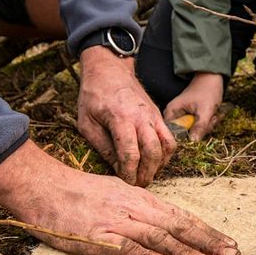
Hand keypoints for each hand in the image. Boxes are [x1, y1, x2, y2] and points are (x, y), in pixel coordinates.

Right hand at [0, 140, 240, 254]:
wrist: (42, 187)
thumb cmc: (77, 192)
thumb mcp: (116, 193)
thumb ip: (139, 208)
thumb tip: (163, 222)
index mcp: (141, 198)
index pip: (182, 216)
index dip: (207, 231)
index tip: (229, 244)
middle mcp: (135, 208)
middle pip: (178, 226)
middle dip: (208, 242)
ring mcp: (117, 222)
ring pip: (159, 237)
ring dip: (186, 253)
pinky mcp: (98, 237)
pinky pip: (127, 249)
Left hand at [77, 46, 175, 186]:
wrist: (109, 69)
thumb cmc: (94, 95)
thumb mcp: (86, 123)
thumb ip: (102, 146)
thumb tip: (116, 168)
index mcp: (120, 118)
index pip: (130, 154)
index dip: (128, 173)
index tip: (124, 183)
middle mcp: (141, 117)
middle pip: (153, 152)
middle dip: (146, 174)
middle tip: (138, 185)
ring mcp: (153, 115)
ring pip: (167, 146)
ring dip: (159, 165)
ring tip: (147, 175)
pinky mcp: (158, 115)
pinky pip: (169, 138)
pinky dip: (165, 153)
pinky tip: (153, 162)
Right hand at [162, 73, 224, 141]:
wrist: (212, 79)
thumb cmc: (207, 91)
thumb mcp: (205, 110)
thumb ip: (199, 127)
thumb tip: (193, 142)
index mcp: (172, 112)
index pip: (171, 134)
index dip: (184, 138)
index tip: (199, 132)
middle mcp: (174, 115)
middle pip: (184, 135)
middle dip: (200, 129)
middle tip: (210, 119)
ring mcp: (182, 117)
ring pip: (193, 133)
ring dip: (206, 126)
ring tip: (212, 115)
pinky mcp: (190, 118)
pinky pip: (198, 128)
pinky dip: (207, 124)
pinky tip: (212, 116)